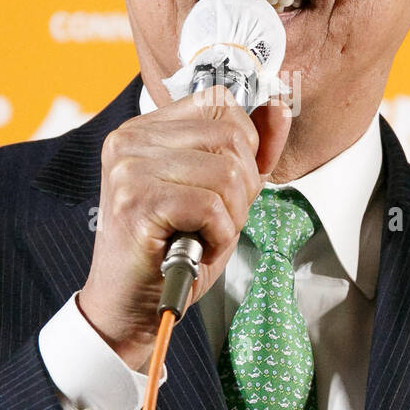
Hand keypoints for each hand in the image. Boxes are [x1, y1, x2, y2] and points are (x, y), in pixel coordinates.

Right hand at [77, 86, 291, 368]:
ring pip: (226, 172)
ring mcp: (129, 168)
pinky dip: (219, 236)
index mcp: (146, 128)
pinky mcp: (136, 202)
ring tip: (203, 235)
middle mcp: (131, 139)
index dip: (244, 146)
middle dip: (242, 186)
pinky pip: (211, 206)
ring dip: (232, 216)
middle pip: (231, 136)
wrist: (129, 307)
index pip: (220, 103)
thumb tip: (279, 108)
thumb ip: (251, 150)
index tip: (227, 188)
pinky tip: (196, 249)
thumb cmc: (171, 250)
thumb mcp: (221, 193)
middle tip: (215, 220)